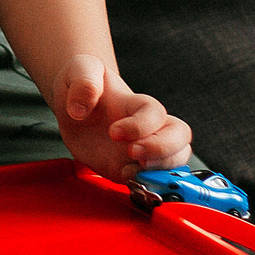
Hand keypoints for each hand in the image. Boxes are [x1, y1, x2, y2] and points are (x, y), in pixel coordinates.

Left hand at [53, 55, 190, 179]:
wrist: (73, 103)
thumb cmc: (82, 82)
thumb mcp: (80, 69)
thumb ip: (84, 82)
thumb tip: (80, 109)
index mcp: (135, 103)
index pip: (155, 113)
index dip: (140, 126)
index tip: (113, 132)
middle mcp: (146, 127)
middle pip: (180, 136)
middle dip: (163, 149)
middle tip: (132, 153)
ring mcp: (141, 148)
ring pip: (175, 159)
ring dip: (159, 170)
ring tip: (129, 170)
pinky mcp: (129, 167)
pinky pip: (153, 180)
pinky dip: (146, 184)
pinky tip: (123, 177)